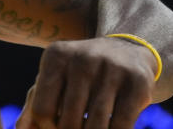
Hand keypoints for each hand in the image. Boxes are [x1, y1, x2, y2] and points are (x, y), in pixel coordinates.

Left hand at [15, 37, 157, 128]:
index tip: (57, 125)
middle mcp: (83, 58)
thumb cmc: (81, 73)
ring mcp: (112, 68)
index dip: (48, 128)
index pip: (42, 110)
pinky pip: (121, 125)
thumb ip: (35, 103)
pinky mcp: (137, 81)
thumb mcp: (56, 78)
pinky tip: (110, 128)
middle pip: (68, 122)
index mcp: (56, 56)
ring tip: (91, 128)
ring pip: (95, 127)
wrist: (127, 50)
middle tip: (78, 128)